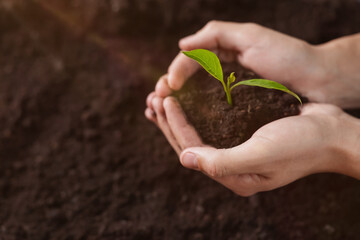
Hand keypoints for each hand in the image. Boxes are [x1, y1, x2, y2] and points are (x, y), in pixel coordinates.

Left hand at [146, 96, 359, 195]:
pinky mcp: (242, 135)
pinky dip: (196, 111)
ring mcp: (237, 150)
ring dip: (178, 116)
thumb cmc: (301, 145)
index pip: (192, 150)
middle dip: (170, 121)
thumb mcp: (262, 156)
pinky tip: (187, 100)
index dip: (175, 126)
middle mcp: (231, 166)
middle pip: (190, 143)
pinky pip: (212, 123)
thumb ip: (223, 163)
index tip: (165, 100)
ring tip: (160, 98)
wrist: (331, 133)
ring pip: (198, 133)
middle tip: (154, 97)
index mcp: (233, 176)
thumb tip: (184, 159)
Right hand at [154, 21, 359, 107]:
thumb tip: (181, 43)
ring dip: (175, 107)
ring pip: (195, 99)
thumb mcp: (252, 36)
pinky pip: (210, 113)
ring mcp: (230, 92)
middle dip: (168, 92)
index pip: (189, 61)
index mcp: (223, 53)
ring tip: (157, 114)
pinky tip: (182, 124)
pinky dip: (194, 117)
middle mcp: (223, 73)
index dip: (174, 74)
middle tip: (154, 104)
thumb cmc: (288, 56)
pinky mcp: (238, 109)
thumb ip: (215, 34)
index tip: (166, 89)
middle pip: (188, 82)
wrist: (318, 80)